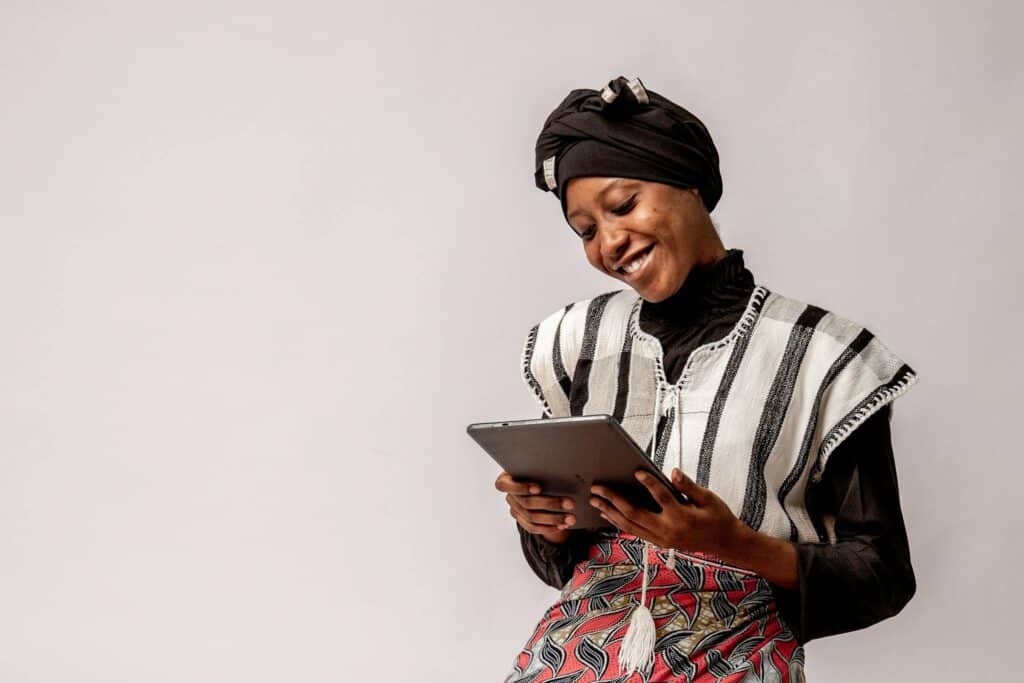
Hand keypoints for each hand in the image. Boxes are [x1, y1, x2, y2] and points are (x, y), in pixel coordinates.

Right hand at [494, 470, 575, 543]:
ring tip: (571, 518)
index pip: (504, 485)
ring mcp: (515, 510)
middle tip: (570, 503)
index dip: (521, 487)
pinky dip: (549, 528)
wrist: (540, 482)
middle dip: (550, 504)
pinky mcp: (522, 521)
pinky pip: (533, 528)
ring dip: (554, 519)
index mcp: (506, 479)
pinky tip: (563, 525)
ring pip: (532, 518)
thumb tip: (562, 466)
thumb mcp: (538, 466)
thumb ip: (543, 467)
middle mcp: (510, 496)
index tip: (539, 488)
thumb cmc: (539, 469)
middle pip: (526, 503)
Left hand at [589, 467, 745, 556]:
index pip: (661, 497)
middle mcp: (668, 531)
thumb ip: (688, 486)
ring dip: (610, 512)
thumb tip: (674, 472)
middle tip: (597, 488)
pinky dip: (619, 522)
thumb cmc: (718, 517)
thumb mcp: (708, 498)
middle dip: (613, 499)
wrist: (725, 543)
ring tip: (595, 500)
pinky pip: (634, 532)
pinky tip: (608, 513)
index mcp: (682, 518)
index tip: (636, 471)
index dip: (649, 483)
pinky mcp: (659, 543)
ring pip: (629, 526)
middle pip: (634, 514)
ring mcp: (661, 539)